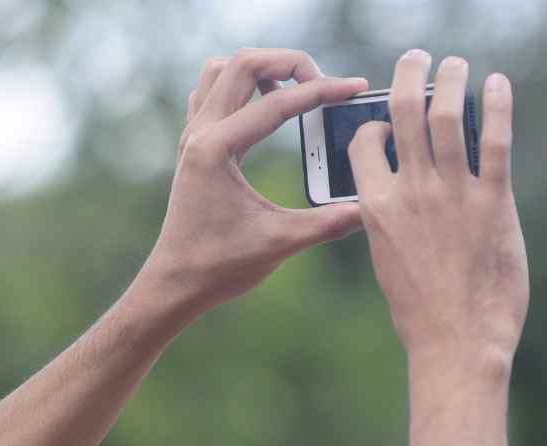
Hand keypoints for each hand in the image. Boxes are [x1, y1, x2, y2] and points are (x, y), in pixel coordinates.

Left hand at [139, 48, 367, 324]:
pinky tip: (264, 106)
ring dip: (261, 68)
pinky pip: (213, 91)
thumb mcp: (279, 243)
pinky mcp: (194, 144)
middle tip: (325, 83)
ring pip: (222, 70)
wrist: (176, 282)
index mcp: (216, 149)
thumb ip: (328, 223)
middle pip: (243, 64)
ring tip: (295, 88)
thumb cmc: (220, 266)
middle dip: (290, 63)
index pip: (277, 103)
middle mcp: (199, 133)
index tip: (355, 88)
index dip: (323, 91)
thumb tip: (370, 209)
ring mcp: (193, 135)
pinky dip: (241, 85)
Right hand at [348, 51, 528, 362]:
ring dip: (452, 79)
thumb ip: (388, 218)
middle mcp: (409, 191)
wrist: (455, 343)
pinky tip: (499, 85)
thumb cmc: (418, 309)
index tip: (388, 122)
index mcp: (375, 206)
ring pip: (448, 115)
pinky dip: (498, 107)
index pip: (364, 142)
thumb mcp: (386, 258)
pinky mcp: (493, 203)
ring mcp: (452, 194)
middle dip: (408, 74)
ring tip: (457, 64)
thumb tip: (396, 190)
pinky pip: (495, 142)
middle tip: (416, 58)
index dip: (373, 124)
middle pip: (404, 112)